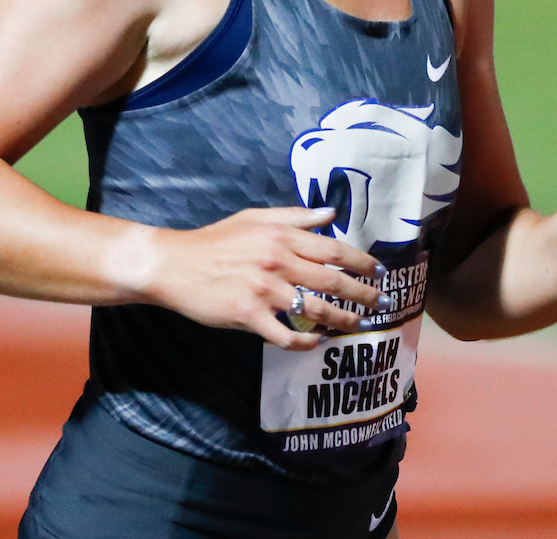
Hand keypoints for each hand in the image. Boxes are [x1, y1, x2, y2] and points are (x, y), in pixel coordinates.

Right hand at [129, 206, 386, 349]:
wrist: (174, 264)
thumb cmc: (215, 240)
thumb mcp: (255, 218)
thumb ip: (295, 217)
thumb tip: (330, 214)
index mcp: (280, 235)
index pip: (333, 249)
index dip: (361, 262)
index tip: (379, 272)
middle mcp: (277, 261)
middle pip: (332, 281)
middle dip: (363, 294)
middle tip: (382, 303)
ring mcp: (263, 291)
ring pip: (316, 310)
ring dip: (342, 320)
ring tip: (356, 325)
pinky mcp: (248, 316)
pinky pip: (287, 336)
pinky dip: (307, 342)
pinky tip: (317, 342)